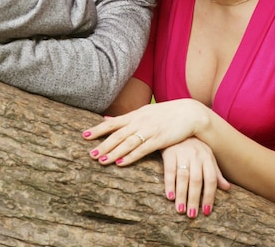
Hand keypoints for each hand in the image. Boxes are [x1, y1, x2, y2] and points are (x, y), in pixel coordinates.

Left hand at [82, 99, 208, 165]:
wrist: (189, 113)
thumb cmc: (166, 114)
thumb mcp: (145, 112)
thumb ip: (126, 118)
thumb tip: (107, 119)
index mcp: (136, 114)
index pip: (113, 122)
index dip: (98, 129)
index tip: (84, 135)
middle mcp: (140, 122)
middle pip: (117, 134)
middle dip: (103, 144)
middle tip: (89, 154)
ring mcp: (149, 130)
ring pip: (127, 143)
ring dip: (113, 152)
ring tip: (101, 161)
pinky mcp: (159, 140)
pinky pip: (142, 150)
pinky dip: (130, 156)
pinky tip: (121, 163)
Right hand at [162, 138, 230, 218]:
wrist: (178, 125)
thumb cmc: (194, 144)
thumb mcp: (207, 155)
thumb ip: (216, 172)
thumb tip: (227, 188)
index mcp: (207, 157)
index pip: (211, 180)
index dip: (210, 196)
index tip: (207, 211)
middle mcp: (196, 155)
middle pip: (196, 181)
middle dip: (195, 199)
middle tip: (192, 215)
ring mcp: (182, 153)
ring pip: (183, 178)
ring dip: (182, 195)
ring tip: (181, 210)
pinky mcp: (169, 153)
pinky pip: (170, 171)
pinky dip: (169, 184)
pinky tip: (170, 196)